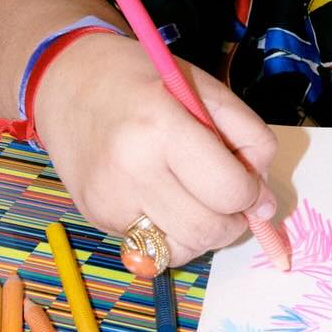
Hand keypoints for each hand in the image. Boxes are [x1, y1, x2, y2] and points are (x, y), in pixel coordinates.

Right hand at [31, 32, 276, 276]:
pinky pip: (151, 248)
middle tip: (230, 200)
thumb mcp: (206, 89)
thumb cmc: (143, 79)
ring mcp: (108, 199)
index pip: (230, 191)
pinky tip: (165, 201)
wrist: (67, 80)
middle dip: (232, 222)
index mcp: (162, 127)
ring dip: (202, 236)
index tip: (251, 184)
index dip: (253, 194)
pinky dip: (170, 234)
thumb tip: (264, 201)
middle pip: (207, 230)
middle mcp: (130, 169)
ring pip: (180, 252)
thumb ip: (250, 138)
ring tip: (198, 202)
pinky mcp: (95, 217)